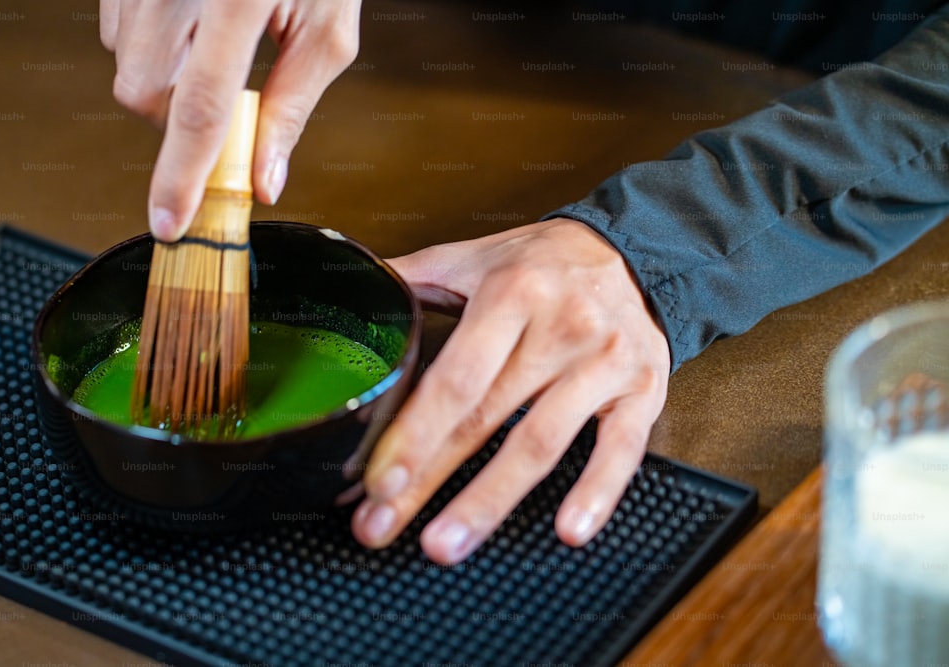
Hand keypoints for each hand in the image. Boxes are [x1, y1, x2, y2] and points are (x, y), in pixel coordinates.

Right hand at [100, 0, 360, 240]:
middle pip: (143, 93)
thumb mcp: (325, 29)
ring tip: (214, 48)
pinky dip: (151, 47)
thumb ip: (292, 106)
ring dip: (166, 81)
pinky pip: (116, 29)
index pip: (200, 108)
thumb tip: (264, 179)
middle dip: (177, 119)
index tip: (171, 222)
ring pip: (126, 65)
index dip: (183, 175)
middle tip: (223, 99)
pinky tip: (190, 26)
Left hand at [351, 218, 670, 563]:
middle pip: (486, 418)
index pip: (455, 377)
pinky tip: (569, 530)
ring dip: (492, 500)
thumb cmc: (548, 263)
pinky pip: (621, 450)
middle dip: (431, 479)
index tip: (380, 480)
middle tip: (384, 524)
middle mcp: (560, 328)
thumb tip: (358, 287)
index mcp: (512, 294)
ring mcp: (604, 364)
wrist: (640, 253)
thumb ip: (415, 276)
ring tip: (448, 542)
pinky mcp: (642, 392)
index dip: (416, 434)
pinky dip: (597, 493)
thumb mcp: (478, 256)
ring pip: (542, 443)